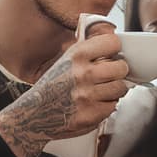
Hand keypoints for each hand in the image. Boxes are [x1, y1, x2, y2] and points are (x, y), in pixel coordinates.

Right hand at [0, 30, 128, 156]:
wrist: (34, 114)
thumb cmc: (52, 87)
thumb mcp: (65, 61)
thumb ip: (87, 52)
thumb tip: (112, 42)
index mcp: (75, 56)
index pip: (112, 43)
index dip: (114, 49)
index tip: (112, 53)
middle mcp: (82, 74)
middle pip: (121, 67)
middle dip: (118, 71)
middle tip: (110, 75)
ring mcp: (87, 95)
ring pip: (121, 87)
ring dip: (115, 89)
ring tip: (103, 90)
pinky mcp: (91, 114)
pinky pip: (114, 105)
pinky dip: (108, 105)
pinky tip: (96, 103)